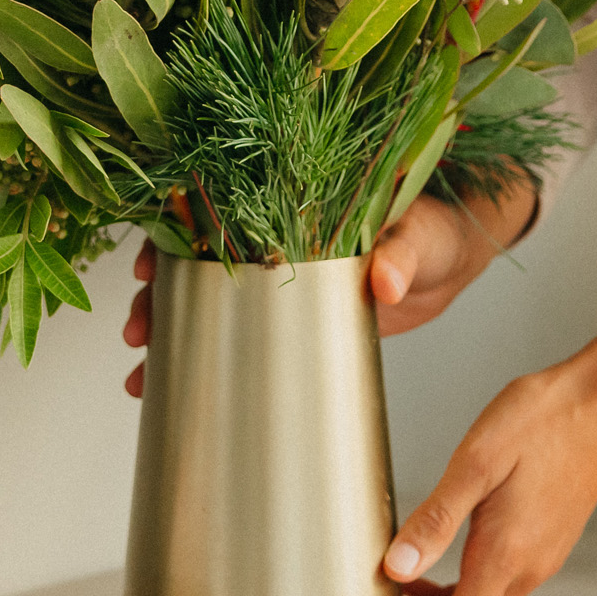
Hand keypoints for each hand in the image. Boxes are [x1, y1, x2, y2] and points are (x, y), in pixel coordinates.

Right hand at [120, 183, 537, 397]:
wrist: (458, 260)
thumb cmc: (439, 228)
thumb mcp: (421, 233)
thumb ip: (402, 252)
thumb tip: (386, 279)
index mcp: (291, 206)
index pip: (213, 213)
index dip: (172, 236)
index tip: (147, 264)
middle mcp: (272, 242)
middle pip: (193, 265)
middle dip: (156, 298)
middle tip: (139, 333)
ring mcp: (277, 284)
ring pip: (204, 304)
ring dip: (168, 336)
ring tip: (144, 378)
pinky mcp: (292, 320)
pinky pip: (238, 337)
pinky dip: (205, 361)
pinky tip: (176, 389)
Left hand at [375, 330, 596, 595]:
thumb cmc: (546, 417)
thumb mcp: (477, 461)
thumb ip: (435, 519)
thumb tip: (395, 568)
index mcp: (507, 556)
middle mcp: (528, 568)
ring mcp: (539, 557)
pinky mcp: (543, 541)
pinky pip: (494, 585)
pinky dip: (457, 592)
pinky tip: (429, 570)